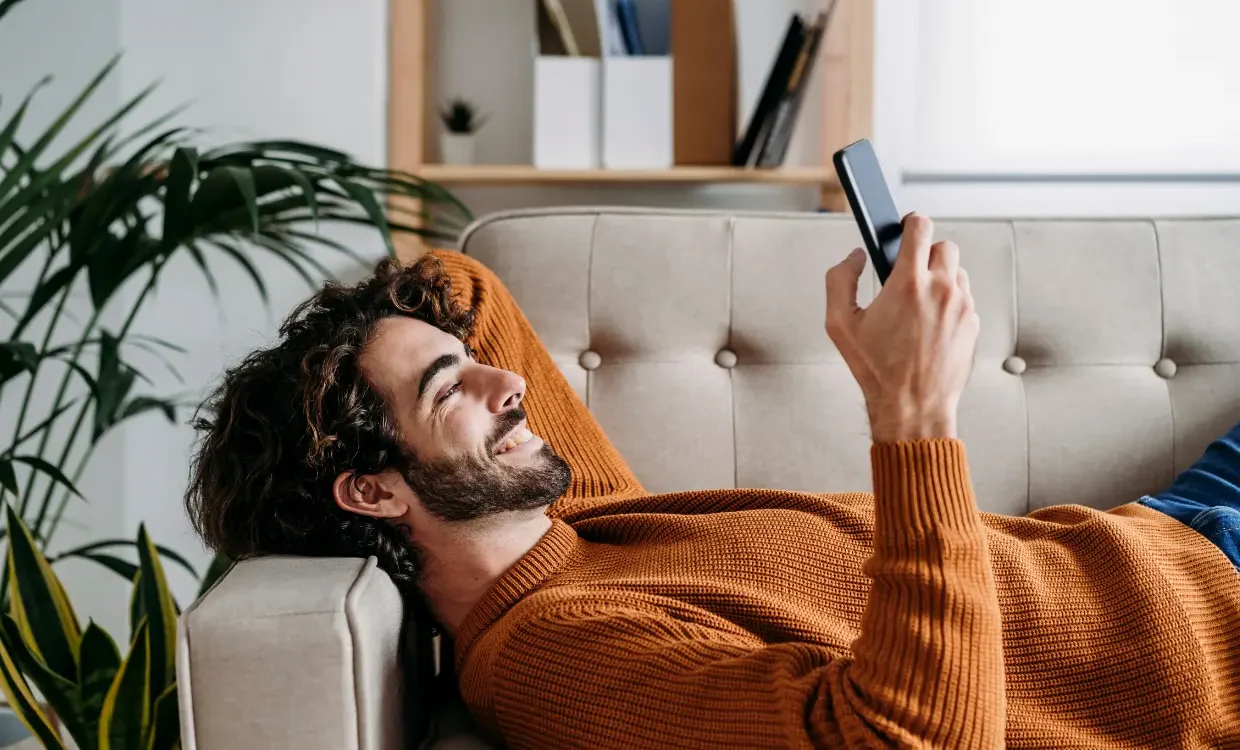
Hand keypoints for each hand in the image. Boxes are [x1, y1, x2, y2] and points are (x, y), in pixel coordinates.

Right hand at [824, 213, 978, 441]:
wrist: (913, 405)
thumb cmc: (878, 370)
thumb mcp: (840, 324)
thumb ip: (840, 280)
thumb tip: (854, 258)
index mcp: (908, 283)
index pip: (920, 227)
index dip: (911, 223)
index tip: (906, 228)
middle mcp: (941, 290)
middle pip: (944, 245)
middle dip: (926, 253)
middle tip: (909, 271)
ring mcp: (962, 306)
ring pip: (957, 272)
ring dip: (940, 278)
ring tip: (919, 301)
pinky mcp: (973, 323)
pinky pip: (965, 298)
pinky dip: (950, 301)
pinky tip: (931, 321)